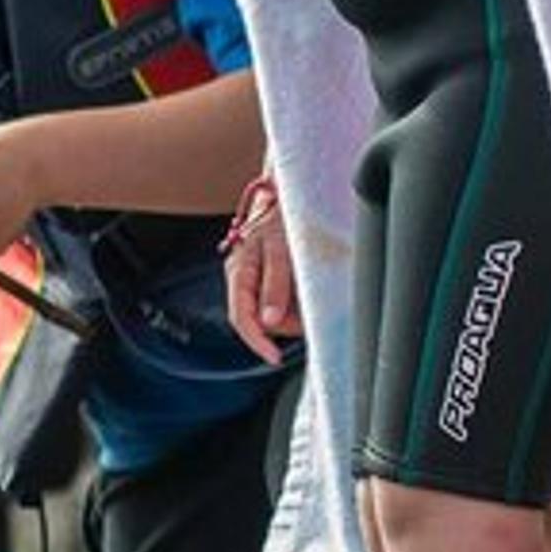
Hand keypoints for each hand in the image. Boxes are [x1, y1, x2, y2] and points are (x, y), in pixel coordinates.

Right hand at [221, 177, 299, 362]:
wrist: (291, 193)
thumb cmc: (283, 216)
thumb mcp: (281, 250)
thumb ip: (275, 286)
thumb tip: (269, 322)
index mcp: (239, 273)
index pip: (241, 319)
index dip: (257, 342)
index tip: (275, 358)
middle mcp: (243, 279)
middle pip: (260, 320)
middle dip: (285, 322)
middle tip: (310, 308)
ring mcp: (256, 280)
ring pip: (273, 314)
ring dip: (294, 311)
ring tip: (311, 287)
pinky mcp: (270, 278)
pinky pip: (282, 301)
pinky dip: (297, 301)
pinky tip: (307, 284)